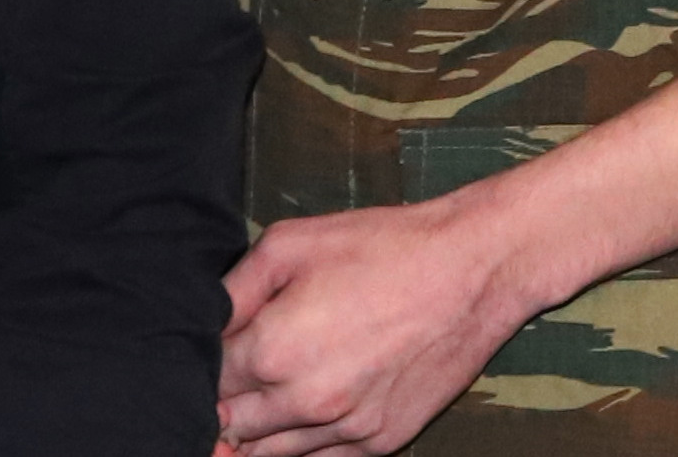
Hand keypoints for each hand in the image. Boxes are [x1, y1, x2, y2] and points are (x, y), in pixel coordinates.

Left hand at [213, 192, 554, 454]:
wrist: (479, 266)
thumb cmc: (388, 246)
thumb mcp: (295, 242)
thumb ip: (232, 289)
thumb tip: (199, 326)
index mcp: (273, 349)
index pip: (204, 382)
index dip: (207, 364)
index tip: (225, 346)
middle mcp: (303, 400)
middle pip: (227, 424)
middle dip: (227, 399)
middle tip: (248, 367)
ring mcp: (344, 427)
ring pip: (264, 453)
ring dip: (258, 428)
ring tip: (280, 387)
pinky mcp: (380, 440)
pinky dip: (302, 443)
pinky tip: (311, 409)